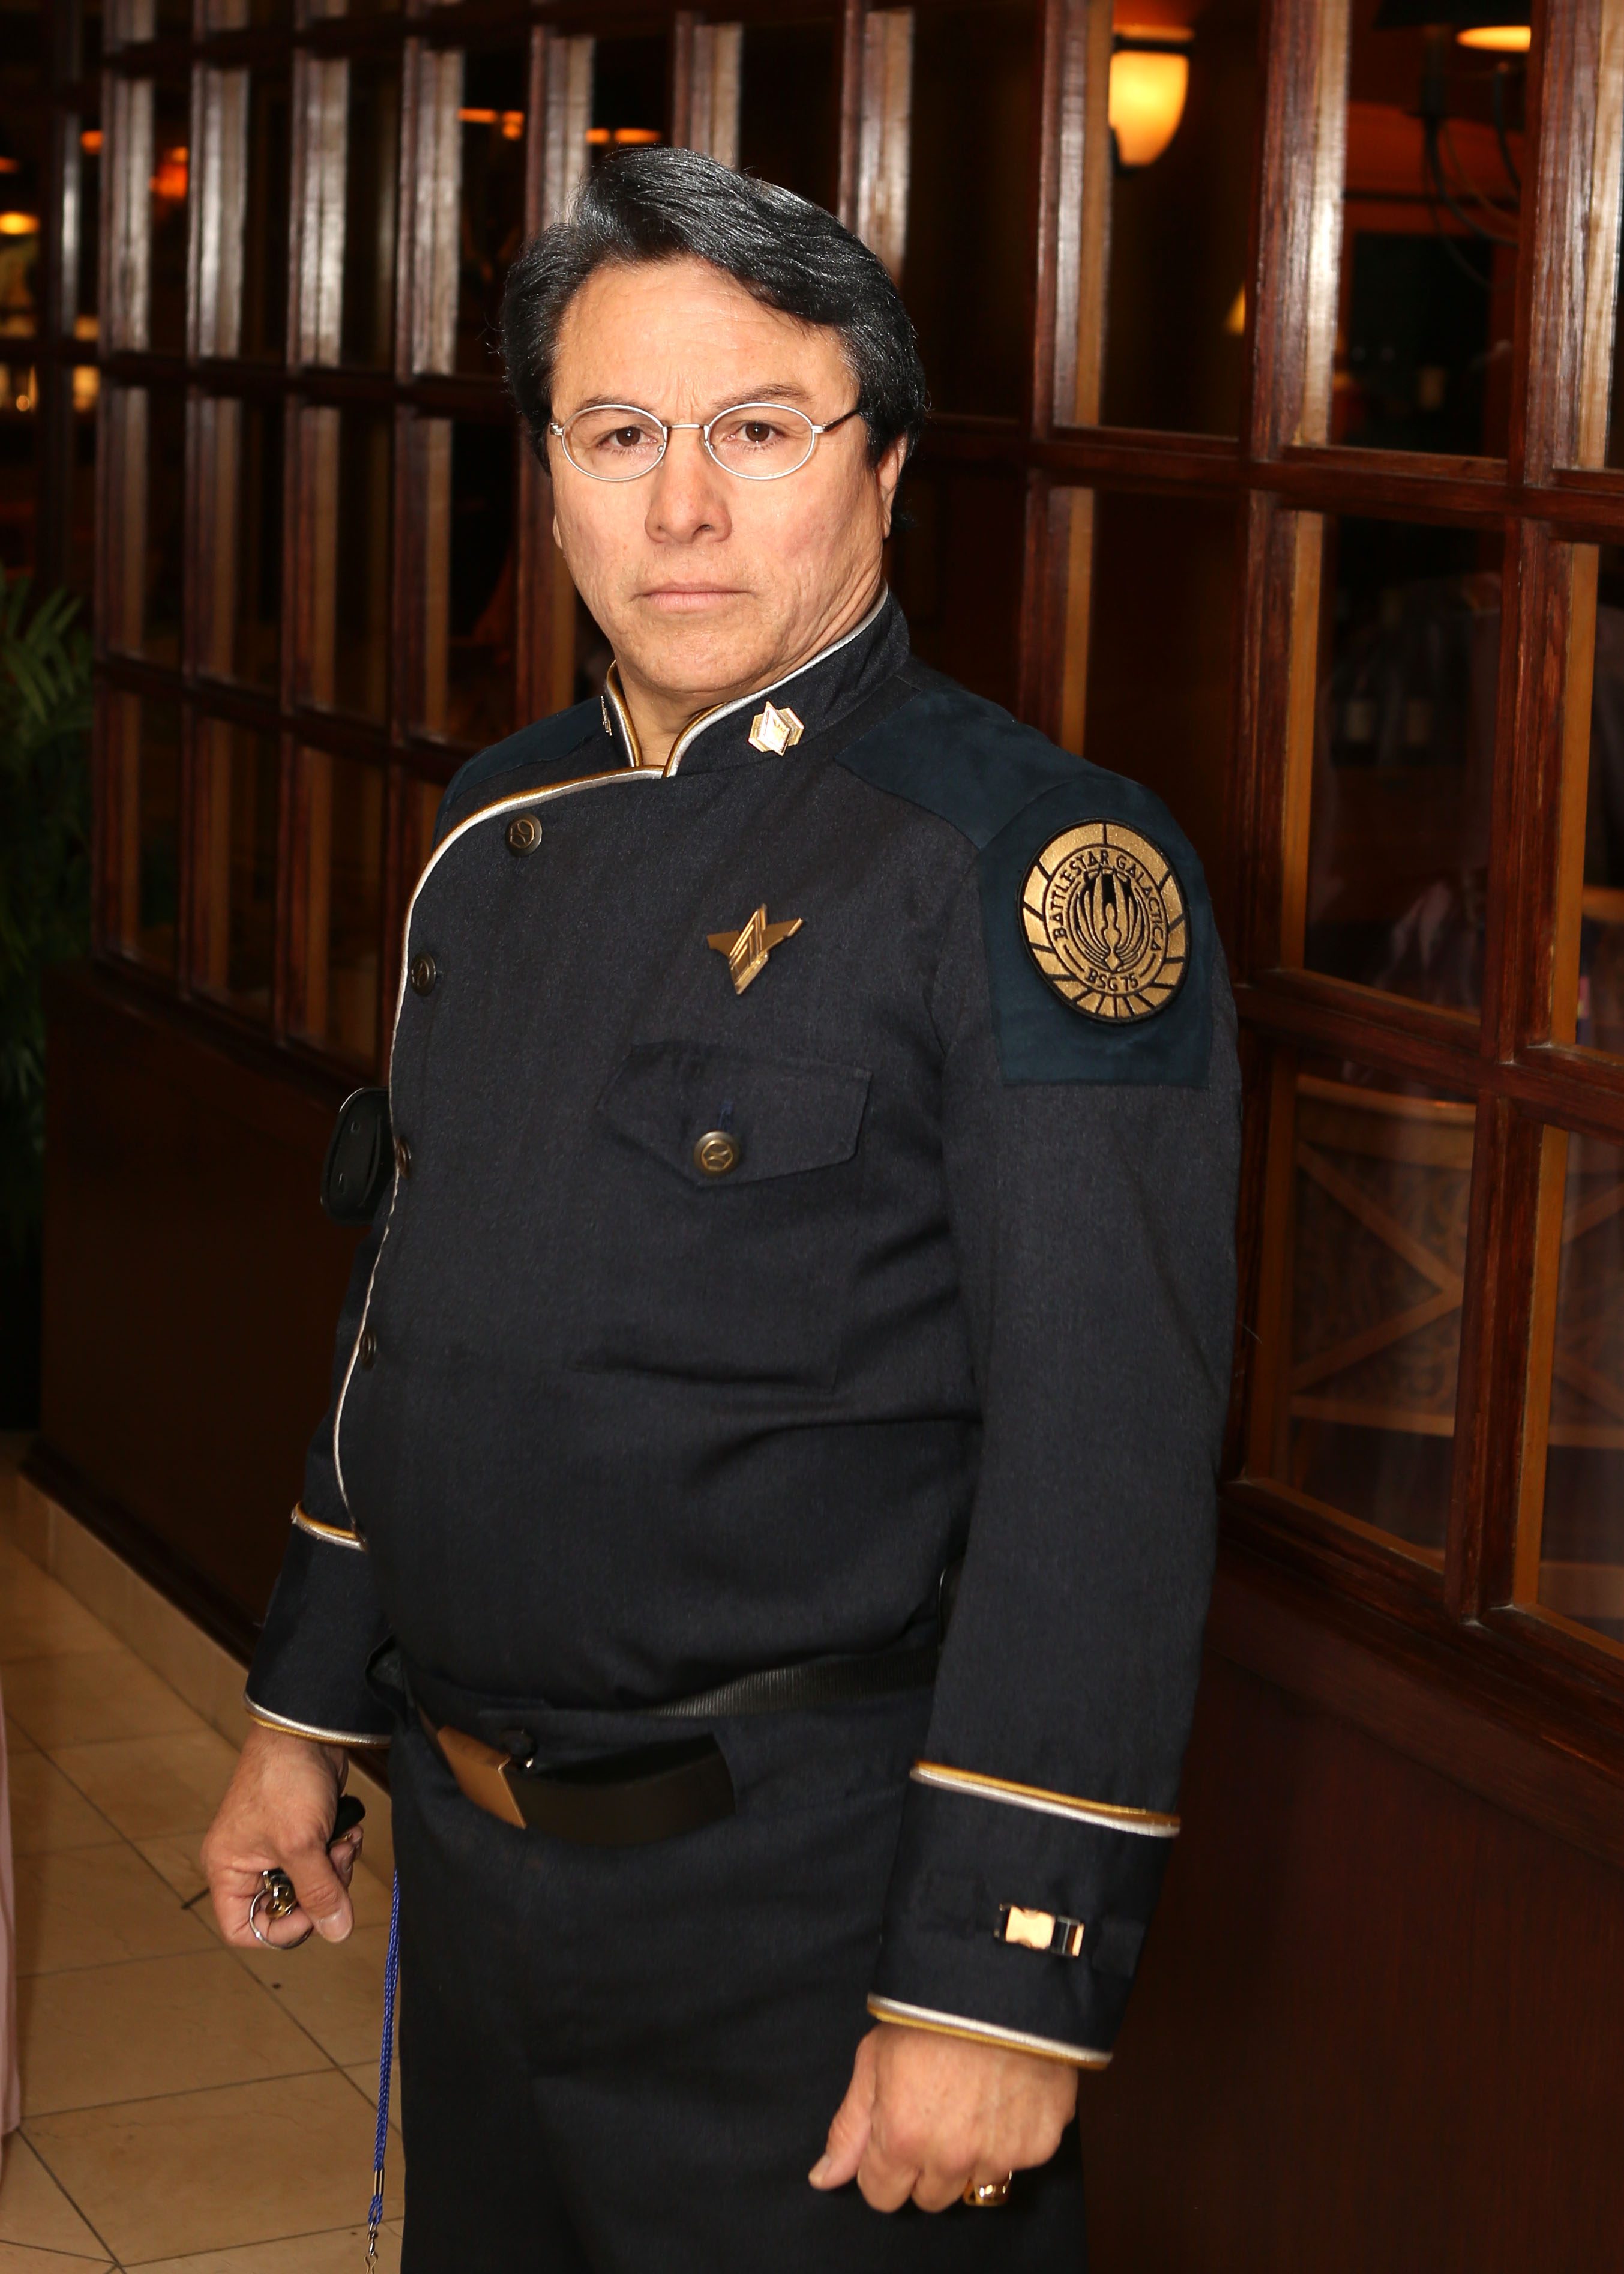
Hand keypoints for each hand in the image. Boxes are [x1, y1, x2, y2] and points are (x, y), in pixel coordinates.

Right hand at [201, 1723, 359, 1946]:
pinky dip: (337, 1850)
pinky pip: (321, 1860)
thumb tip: (337, 1932)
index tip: (313, 1911)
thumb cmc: (286, 1779)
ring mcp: (275, 1846)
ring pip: (309, 1884)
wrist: (307, 1730)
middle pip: (284, 1907)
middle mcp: (247, 1862)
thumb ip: (319, 1892)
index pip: (244, 1929)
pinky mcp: (301, 1831)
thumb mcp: (302, 1844)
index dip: (280, 1929)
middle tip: (337, 1864)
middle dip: (319, 1890)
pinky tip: (347, 1830)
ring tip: (344, 1841)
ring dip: (334, 1869)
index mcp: (228, 1870)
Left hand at [808, 2022, 1077, 2211]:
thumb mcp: (874, 2058)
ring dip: (971, 2156)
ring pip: (975, 2183)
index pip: (882, 2196)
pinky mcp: (1040, 2145)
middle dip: (925, 2166)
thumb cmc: (930, 2012)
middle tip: (935, 2114)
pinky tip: (1007, 2095)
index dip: (882, 2165)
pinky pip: (1018, 2162)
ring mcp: (1000, 2155)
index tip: (894, 2132)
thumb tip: (824, 2179)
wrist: (1001, 1979)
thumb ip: (849, 2127)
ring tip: (974, 2099)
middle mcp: (951, 2159)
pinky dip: (1011, 2137)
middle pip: (929, 2198)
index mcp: (903, 2140)